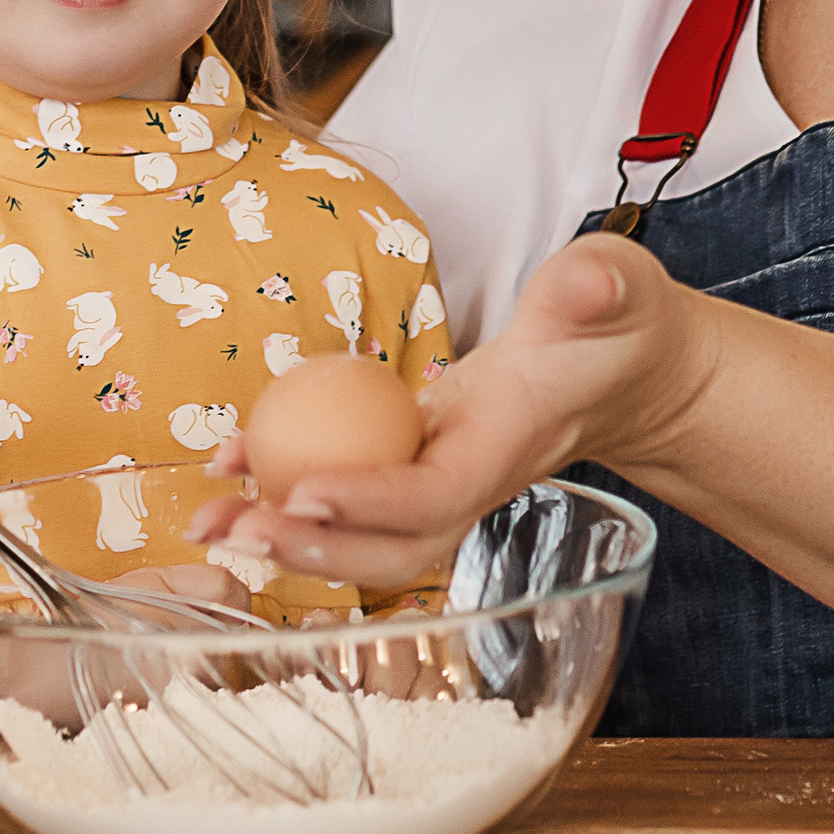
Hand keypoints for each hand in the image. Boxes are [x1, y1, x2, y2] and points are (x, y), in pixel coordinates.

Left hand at [191, 233, 712, 590]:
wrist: (624, 369)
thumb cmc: (618, 325)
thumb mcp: (617, 290)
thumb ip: (599, 286)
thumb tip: (581, 283)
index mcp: (511, 443)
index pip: (440, 491)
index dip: (373, 501)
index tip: (304, 488)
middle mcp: (473, 480)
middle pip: (394, 548)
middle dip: (315, 549)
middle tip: (239, 528)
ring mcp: (440, 479)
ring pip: (362, 534)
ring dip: (286, 536)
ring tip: (210, 520)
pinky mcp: (414, 462)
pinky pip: (348, 489)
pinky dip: (287, 486)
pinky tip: (233, 463)